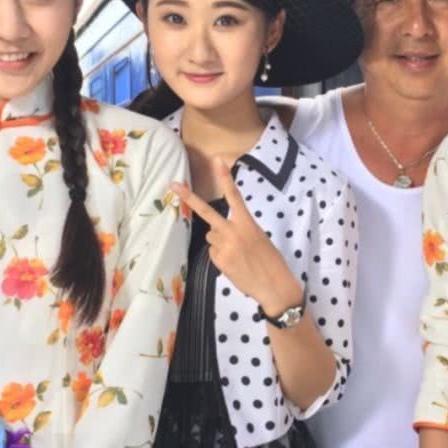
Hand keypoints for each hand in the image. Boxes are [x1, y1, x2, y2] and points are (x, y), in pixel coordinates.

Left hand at [172, 159, 302, 314]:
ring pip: (211, 237)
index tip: (217, 161)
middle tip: (173, 185)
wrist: (274, 286)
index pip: (234, 196)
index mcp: (247, 223)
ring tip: (237, 254)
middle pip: (206, 212)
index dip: (225, 178)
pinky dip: (221, 256)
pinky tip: (235, 264)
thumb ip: (240, 230)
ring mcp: (224, 247)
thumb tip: (220, 232)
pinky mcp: (219, 261)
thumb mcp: (259, 238)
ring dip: (219, 241)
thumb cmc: (271, 261)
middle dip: (188, 197)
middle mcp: (233, 232)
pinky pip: (213, 252)